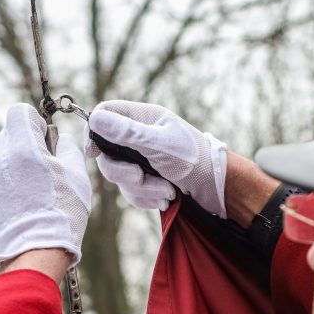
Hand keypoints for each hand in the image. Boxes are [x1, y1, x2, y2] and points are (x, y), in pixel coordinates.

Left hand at [0, 104, 91, 266]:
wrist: (37, 250)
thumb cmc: (61, 213)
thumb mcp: (77, 175)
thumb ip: (68, 148)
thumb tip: (62, 139)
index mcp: (24, 148)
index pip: (19, 112)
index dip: (35, 122)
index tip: (45, 140)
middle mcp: (1, 159)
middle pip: (9, 134)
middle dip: (26, 144)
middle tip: (44, 166)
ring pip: (2, 158)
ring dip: (17, 165)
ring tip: (34, 190)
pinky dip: (8, 185)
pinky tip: (24, 203)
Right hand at [85, 100, 227, 216]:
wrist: (220, 188)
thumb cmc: (194, 160)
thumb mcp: (159, 145)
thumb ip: (127, 133)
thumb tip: (95, 120)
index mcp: (143, 118)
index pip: (106, 114)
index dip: (94, 131)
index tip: (94, 152)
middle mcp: (140, 136)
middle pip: (108, 152)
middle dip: (124, 172)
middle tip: (139, 177)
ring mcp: (143, 159)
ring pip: (121, 176)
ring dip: (142, 189)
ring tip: (167, 192)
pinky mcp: (149, 179)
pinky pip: (132, 192)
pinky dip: (148, 197)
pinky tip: (166, 198)